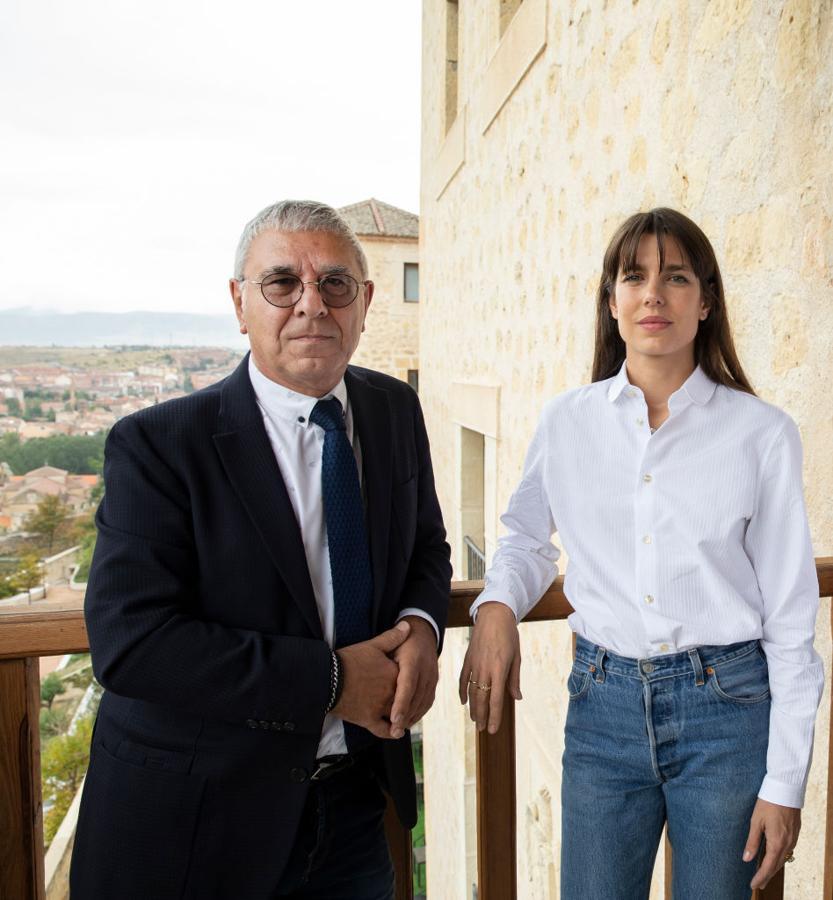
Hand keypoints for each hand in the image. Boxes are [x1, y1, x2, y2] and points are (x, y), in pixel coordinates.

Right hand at [331, 621, 409, 738]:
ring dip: (403, 715)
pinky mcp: (369, 720)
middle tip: (412, 698)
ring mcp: (380, 708)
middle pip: (405, 697)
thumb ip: (392, 637)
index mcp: (394, 673)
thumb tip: (408, 626)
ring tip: (405, 714)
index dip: (409, 677)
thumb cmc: (349, 659)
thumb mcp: (372, 645)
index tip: (411, 676)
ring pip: (398, 714)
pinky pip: (384, 730)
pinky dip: (392, 732)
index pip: (409, 677)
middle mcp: (391, 692)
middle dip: (408, 698)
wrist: (327, 678)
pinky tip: (397, 732)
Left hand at [389, 616, 438, 738]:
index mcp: (413, 659)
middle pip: (417, 697)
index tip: (393, 719)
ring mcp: (433, 676)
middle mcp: (426, 669)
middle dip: (406, 716)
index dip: (401, 703)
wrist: (423, 634)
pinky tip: (409, 721)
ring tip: (399, 730)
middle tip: (393, 731)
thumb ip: (383, 657)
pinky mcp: (435, 682)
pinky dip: (419, 712)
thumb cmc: (402, 641)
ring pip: (424, 701)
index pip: (408, 685)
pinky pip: (428, 701)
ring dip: (412, 717)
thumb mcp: (392, 644)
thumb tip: (369, 662)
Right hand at [457, 602, 520, 733]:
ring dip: (473, 707)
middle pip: (481, 699)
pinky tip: (464, 702)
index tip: (493, 729)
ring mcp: (474, 664)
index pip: (496, 699)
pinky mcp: (468, 659)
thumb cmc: (509, 635)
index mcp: (499, 669)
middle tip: (483, 730)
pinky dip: (463, 691)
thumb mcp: (516, 656)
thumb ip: (514, 679)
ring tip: (475, 720)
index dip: (494, 716)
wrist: (494, 615)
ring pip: (471, 691)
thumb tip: (517, 697)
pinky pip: (463, 679)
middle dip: (482, 716)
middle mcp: (485, 669)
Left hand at [745, 798, 800, 889]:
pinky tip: (773, 857)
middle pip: (777, 866)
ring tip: (763, 874)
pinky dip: (779, 858)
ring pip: (783, 859)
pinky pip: (787, 851)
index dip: (760, 877)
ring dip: (773, 867)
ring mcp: (793, 839)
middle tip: (757, 884)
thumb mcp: (756, 821)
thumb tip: (746, 859)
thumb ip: (752, 841)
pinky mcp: (795, 833)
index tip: (753, 885)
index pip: (768, 866)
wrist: (786, 789)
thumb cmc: (768, 803)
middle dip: (766, 876)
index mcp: (777, 842)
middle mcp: (787, 844)